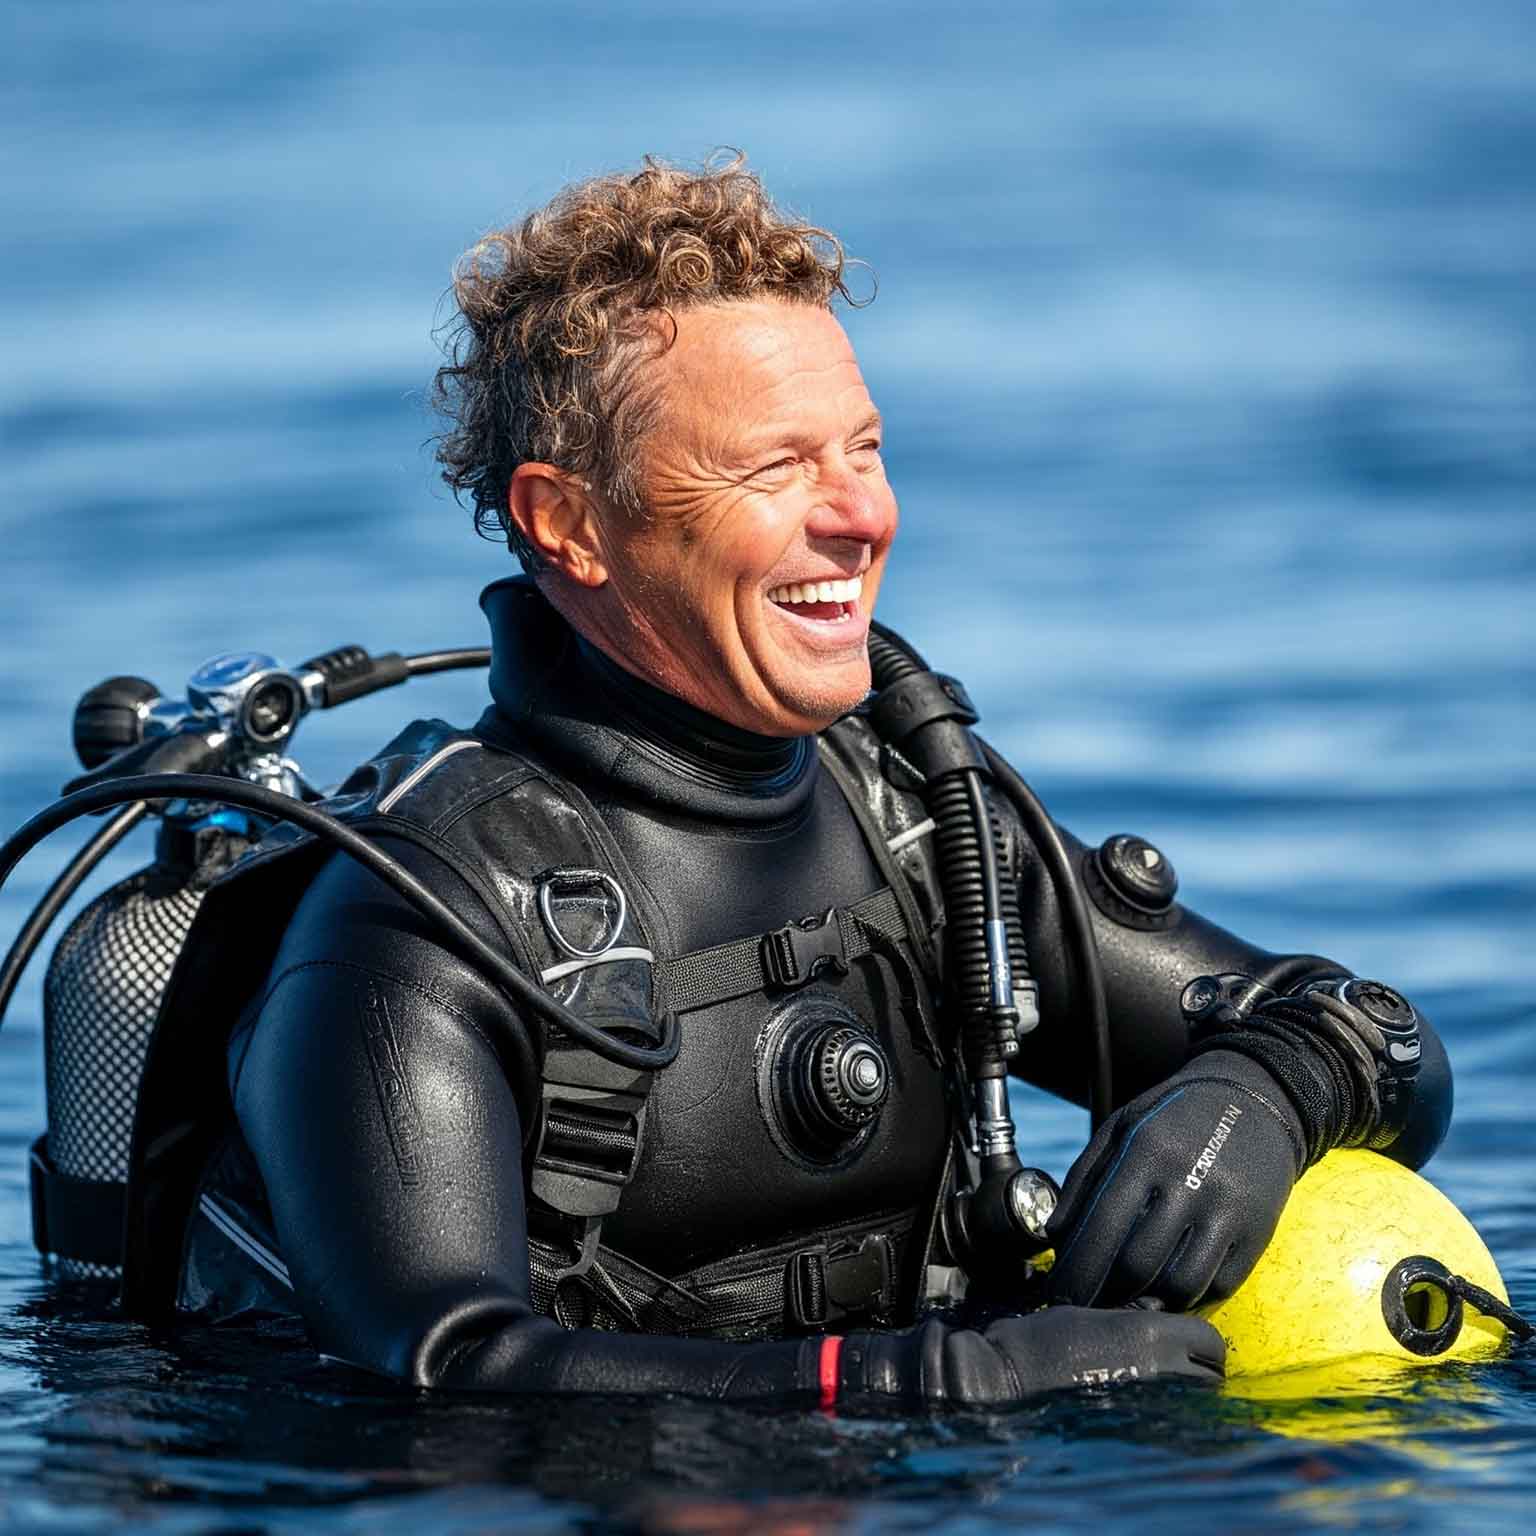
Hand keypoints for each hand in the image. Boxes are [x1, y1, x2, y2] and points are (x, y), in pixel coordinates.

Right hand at [837, 1306, 1224, 1403]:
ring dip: (1184, 1404)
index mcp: (1150, 1336)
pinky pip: (1170, 1436)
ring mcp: (1150, 1412)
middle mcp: (1161, 1375)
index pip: (1212, 1342)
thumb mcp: (1089, 1312)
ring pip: (1196, 1412)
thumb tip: (1165, 1324)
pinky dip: (1165, 1429)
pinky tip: (1142, 1418)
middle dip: (1198, 1376)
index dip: (1200, 1343)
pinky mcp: (1134, 1440)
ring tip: (1159, 1397)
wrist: (1001, 1385)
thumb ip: (1136, 1320)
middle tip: (1175, 1372)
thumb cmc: (1038, 1341)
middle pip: (1212, 1381)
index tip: (1186, 1344)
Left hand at [1045, 1050, 1304, 1310]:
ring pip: (1181, 1284)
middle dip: (1105, 1295)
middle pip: (1138, 1264)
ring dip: (1148, 1306)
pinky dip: (1189, 1300)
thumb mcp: (1121, 1126)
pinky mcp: (1258, 1232)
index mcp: (1147, 1151)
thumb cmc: (1173, 1117)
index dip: (1076, 1271)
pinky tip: (1166, 1295)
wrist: (1253, 1100)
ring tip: (1124, 1306)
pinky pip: (1220, 1286)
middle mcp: (1189, 1181)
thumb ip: (1084, 1178)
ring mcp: (1228, 1209)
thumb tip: (1055, 1237)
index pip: (1102, 1227)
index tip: (1057, 1295)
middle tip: (1086, 1308)